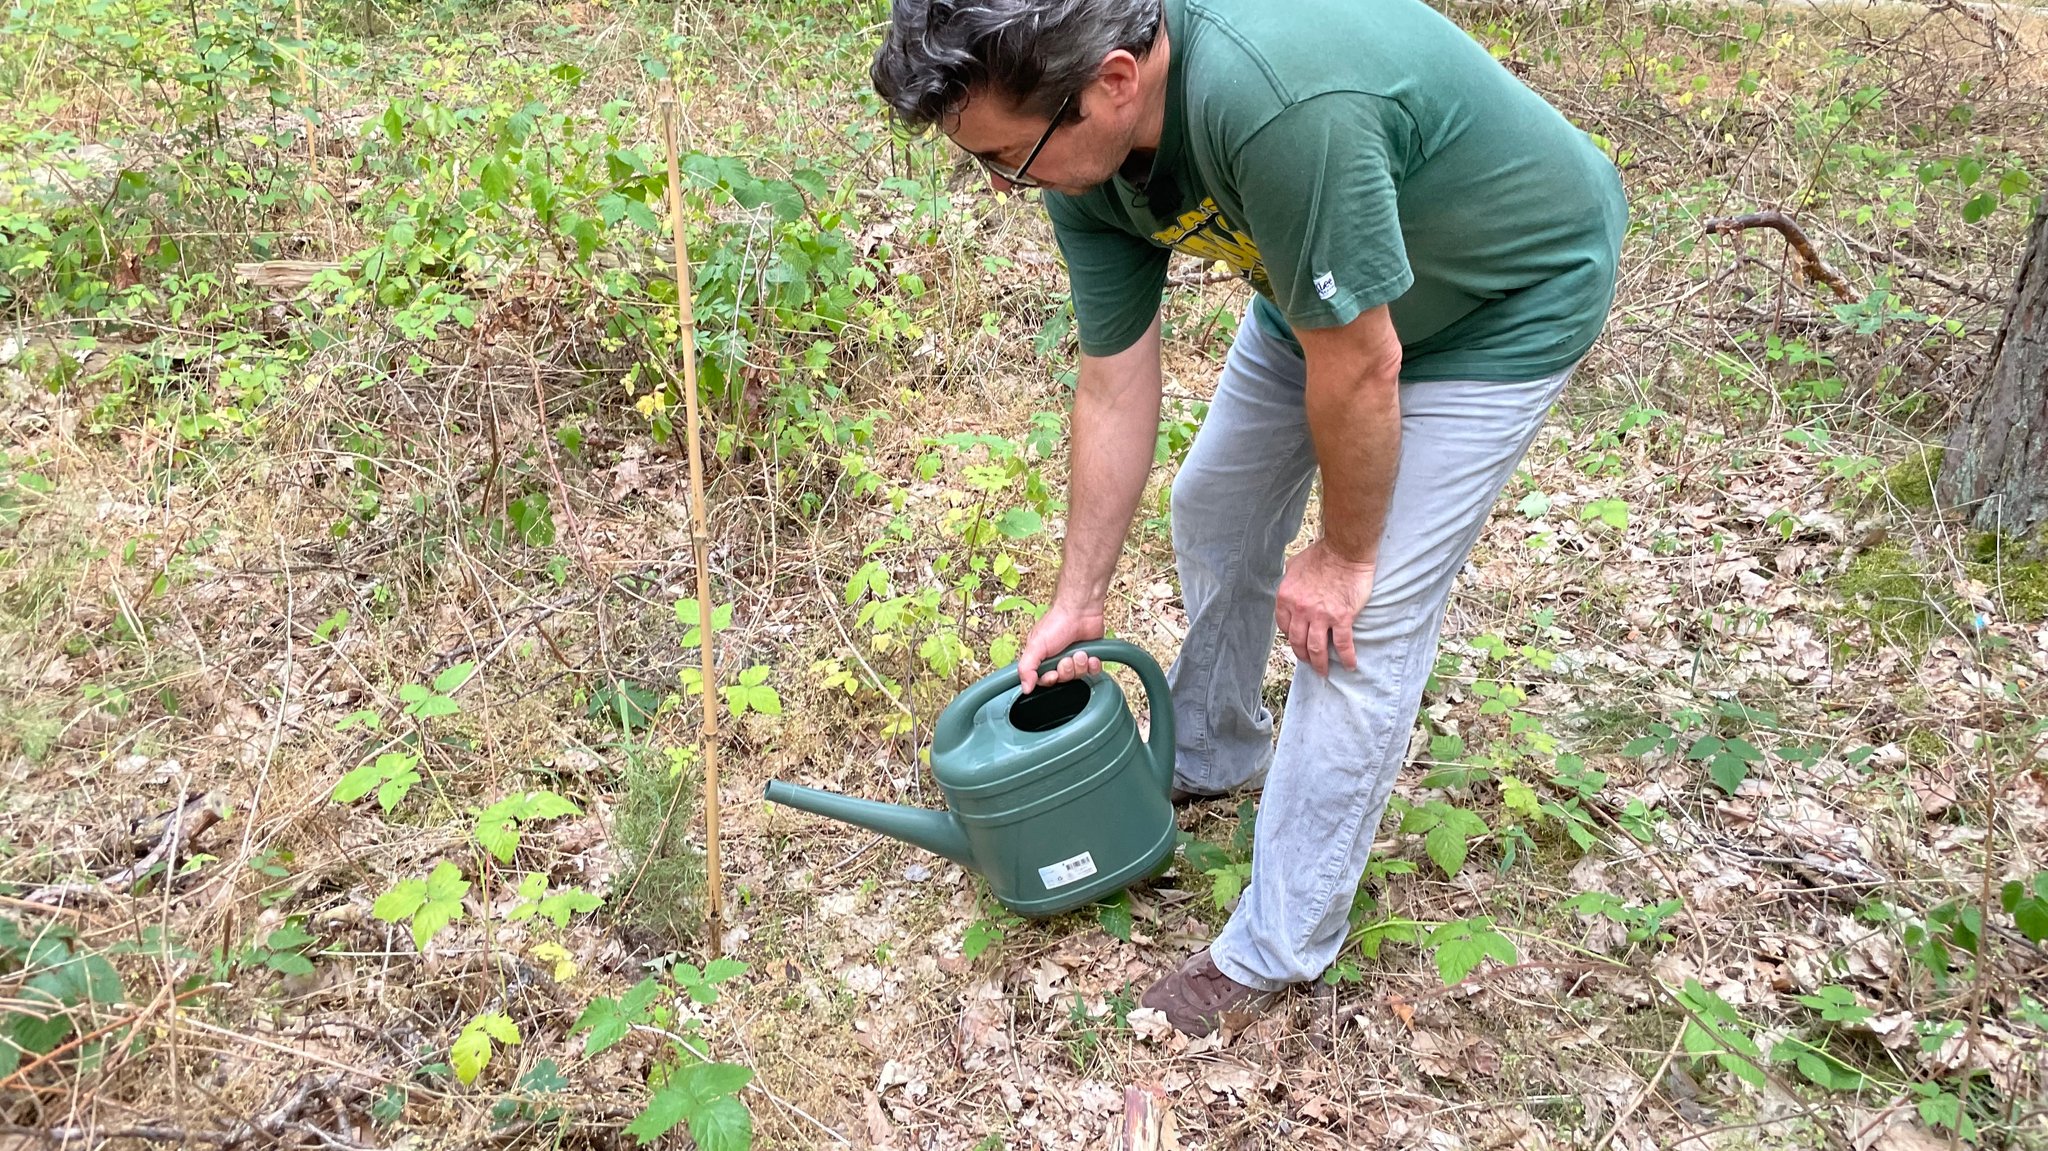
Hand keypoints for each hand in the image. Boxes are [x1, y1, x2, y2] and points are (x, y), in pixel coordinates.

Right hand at [1016, 598, 1105, 693]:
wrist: (1080, 610)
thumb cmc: (1057, 622)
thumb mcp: (1035, 646)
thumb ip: (1026, 668)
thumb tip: (1025, 688)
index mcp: (1042, 658)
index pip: (1044, 680)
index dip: (1050, 680)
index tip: (1053, 674)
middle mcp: (1058, 659)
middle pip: (1063, 679)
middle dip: (1067, 670)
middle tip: (1067, 658)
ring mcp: (1074, 657)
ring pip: (1078, 676)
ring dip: (1080, 665)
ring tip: (1080, 652)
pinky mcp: (1090, 656)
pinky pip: (1093, 671)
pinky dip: (1093, 665)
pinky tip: (1091, 656)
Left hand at [1274, 540, 1376, 676]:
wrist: (1345, 550)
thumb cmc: (1322, 554)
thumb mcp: (1294, 565)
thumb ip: (1288, 579)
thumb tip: (1288, 584)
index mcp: (1286, 598)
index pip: (1284, 627)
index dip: (1291, 637)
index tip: (1298, 642)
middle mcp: (1300, 610)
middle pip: (1298, 642)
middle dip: (1303, 656)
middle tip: (1309, 663)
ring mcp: (1320, 615)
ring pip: (1316, 648)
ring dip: (1319, 663)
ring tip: (1324, 671)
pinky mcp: (1342, 617)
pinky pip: (1342, 644)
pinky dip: (1346, 658)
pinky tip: (1349, 665)